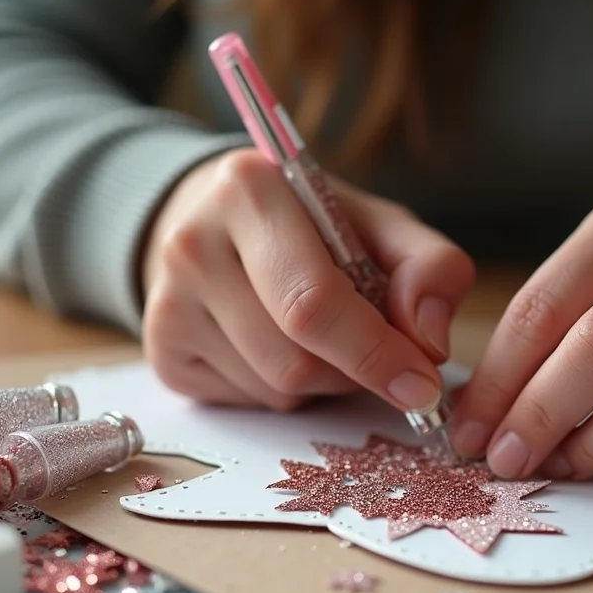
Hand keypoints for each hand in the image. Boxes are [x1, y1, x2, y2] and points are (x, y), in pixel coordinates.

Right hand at [141, 149, 472, 410]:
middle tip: (373, 353)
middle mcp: (192, 246)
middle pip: (295, 360)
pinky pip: (248, 400)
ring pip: (276, 389)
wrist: (216, 223)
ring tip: (318, 336)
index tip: (422, 386)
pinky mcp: (162, 353)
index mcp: (249, 192)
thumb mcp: (379, 226)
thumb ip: (427, 267)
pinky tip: (279, 346)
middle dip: (351, 371)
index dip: (376, 353)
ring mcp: (167, 305)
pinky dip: (285, 389)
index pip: (314, 301)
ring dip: (321, 382)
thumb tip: (430, 342)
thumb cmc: (308, 226)